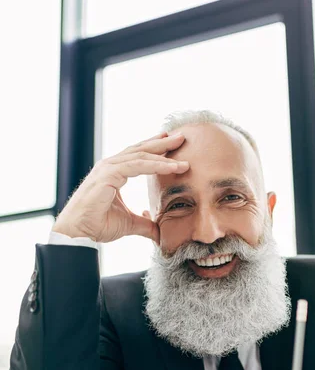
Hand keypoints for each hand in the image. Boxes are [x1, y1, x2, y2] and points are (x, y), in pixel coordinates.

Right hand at [52, 132, 189, 242]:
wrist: (78, 233)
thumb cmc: (96, 225)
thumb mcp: (129, 224)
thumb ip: (145, 224)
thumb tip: (160, 233)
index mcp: (113, 173)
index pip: (138, 156)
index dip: (155, 150)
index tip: (172, 146)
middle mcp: (110, 166)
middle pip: (141, 149)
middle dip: (162, 143)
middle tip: (181, 136)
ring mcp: (108, 168)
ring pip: (141, 155)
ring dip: (163, 151)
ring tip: (181, 146)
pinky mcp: (108, 175)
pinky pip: (137, 166)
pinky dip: (156, 165)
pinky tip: (172, 166)